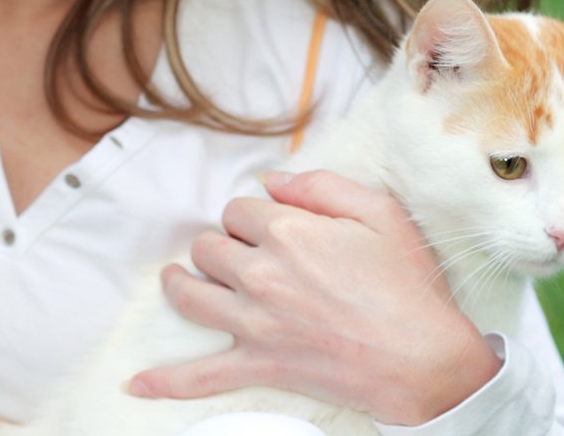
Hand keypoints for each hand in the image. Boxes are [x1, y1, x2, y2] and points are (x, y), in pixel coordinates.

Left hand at [129, 170, 500, 424]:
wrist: (424, 361)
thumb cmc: (409, 287)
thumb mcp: (380, 214)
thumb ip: (322, 186)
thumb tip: (272, 181)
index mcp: (289, 231)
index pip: (238, 209)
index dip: (250, 215)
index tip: (267, 225)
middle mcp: (262, 273)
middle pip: (209, 247)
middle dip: (222, 245)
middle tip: (243, 254)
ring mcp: (255, 322)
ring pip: (191, 293)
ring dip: (181, 283)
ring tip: (177, 278)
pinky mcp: (259, 364)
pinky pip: (201, 375)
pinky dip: (167, 380)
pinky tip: (138, 382)